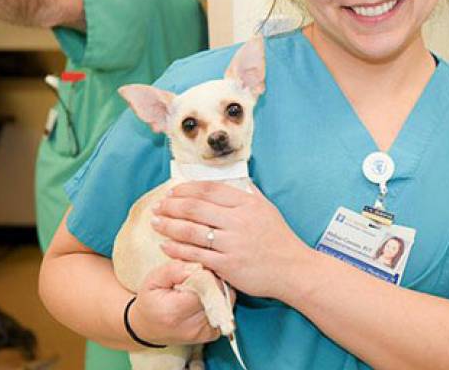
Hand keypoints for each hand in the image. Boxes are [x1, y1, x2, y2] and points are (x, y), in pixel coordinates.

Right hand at [129, 261, 219, 345]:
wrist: (148, 326)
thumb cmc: (151, 300)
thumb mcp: (154, 279)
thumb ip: (174, 269)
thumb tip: (197, 267)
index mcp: (175, 311)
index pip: (205, 287)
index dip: (205, 274)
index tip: (197, 270)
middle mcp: (191, 326)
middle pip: (217, 294)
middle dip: (213, 281)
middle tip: (202, 278)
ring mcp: (203, 332)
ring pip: (224, 302)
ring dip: (218, 291)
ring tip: (203, 288)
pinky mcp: (211, 335)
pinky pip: (225, 312)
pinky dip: (219, 302)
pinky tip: (206, 299)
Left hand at [152, 181, 310, 299]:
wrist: (293, 270)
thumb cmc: (279, 239)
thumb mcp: (267, 209)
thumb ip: (248, 193)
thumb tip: (232, 178)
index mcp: (247, 203)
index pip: (210, 190)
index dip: (187, 189)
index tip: (173, 191)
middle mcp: (238, 220)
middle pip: (196, 208)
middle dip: (171, 206)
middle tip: (158, 206)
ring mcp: (232, 243)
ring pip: (191, 231)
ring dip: (169, 225)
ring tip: (155, 222)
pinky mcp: (227, 265)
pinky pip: (195, 254)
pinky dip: (176, 249)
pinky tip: (165, 245)